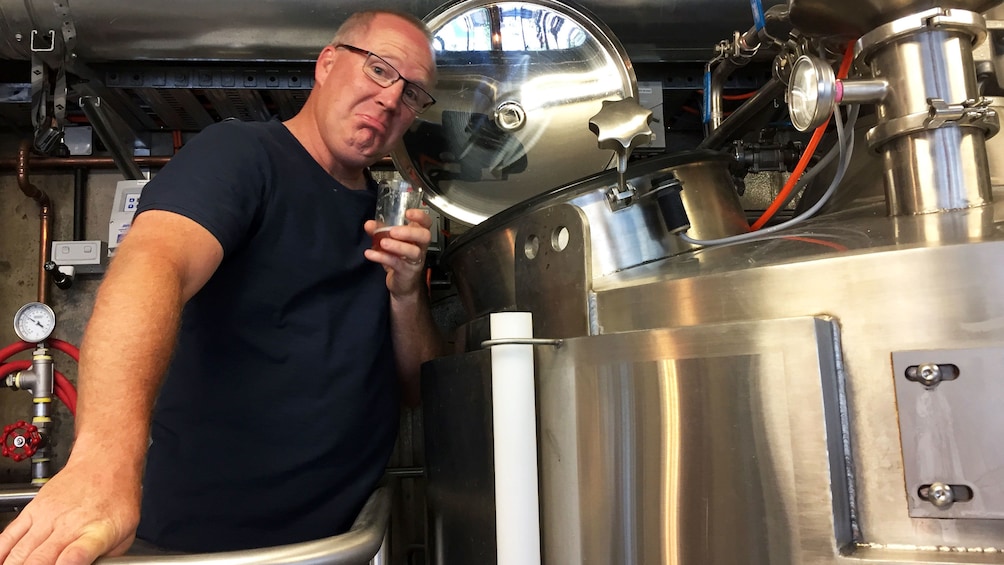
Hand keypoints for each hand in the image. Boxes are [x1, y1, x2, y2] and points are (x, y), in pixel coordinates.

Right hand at [0, 456, 139, 564]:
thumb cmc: (118, 497)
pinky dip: (1, 552)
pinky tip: (2, 560)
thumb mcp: (126, 532)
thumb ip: (106, 556)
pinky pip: (8, 535)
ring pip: (20, 550)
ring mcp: (47, 516)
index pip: (76, 556)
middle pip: (39, 560)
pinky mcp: (32, 510)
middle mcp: (69, 525)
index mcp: (97, 533)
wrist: (106, 461)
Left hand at [364, 208, 431, 296]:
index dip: (420, 216)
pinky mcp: (407, 272)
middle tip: (393, 231)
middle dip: (409, 232)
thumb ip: (379, 231)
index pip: (426, 223)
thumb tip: (369, 224)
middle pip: (424, 236)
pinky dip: (382, 257)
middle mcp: (419, 247)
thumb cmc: (399, 260)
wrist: (401, 284)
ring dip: (397, 246)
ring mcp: (415, 260)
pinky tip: (371, 254)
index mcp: (417, 237)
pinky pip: (397, 263)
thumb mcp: (390, 243)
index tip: (408, 213)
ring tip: (383, 243)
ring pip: (413, 251)